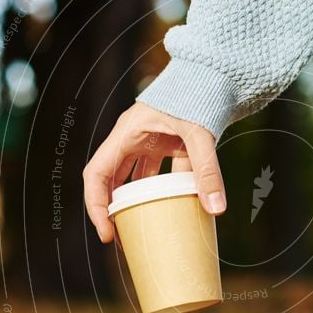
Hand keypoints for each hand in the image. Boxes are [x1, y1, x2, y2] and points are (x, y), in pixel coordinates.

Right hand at [83, 102, 226, 242]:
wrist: (216, 73)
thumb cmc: (199, 94)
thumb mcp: (200, 134)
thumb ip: (207, 171)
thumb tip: (216, 209)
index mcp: (127, 133)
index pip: (97, 174)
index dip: (96, 205)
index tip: (106, 232)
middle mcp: (133, 138)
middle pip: (111, 180)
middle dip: (113, 210)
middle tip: (122, 240)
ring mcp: (150, 141)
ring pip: (134, 179)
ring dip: (137, 203)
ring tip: (144, 230)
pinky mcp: (168, 144)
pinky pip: (159, 173)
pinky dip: (165, 191)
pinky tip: (176, 209)